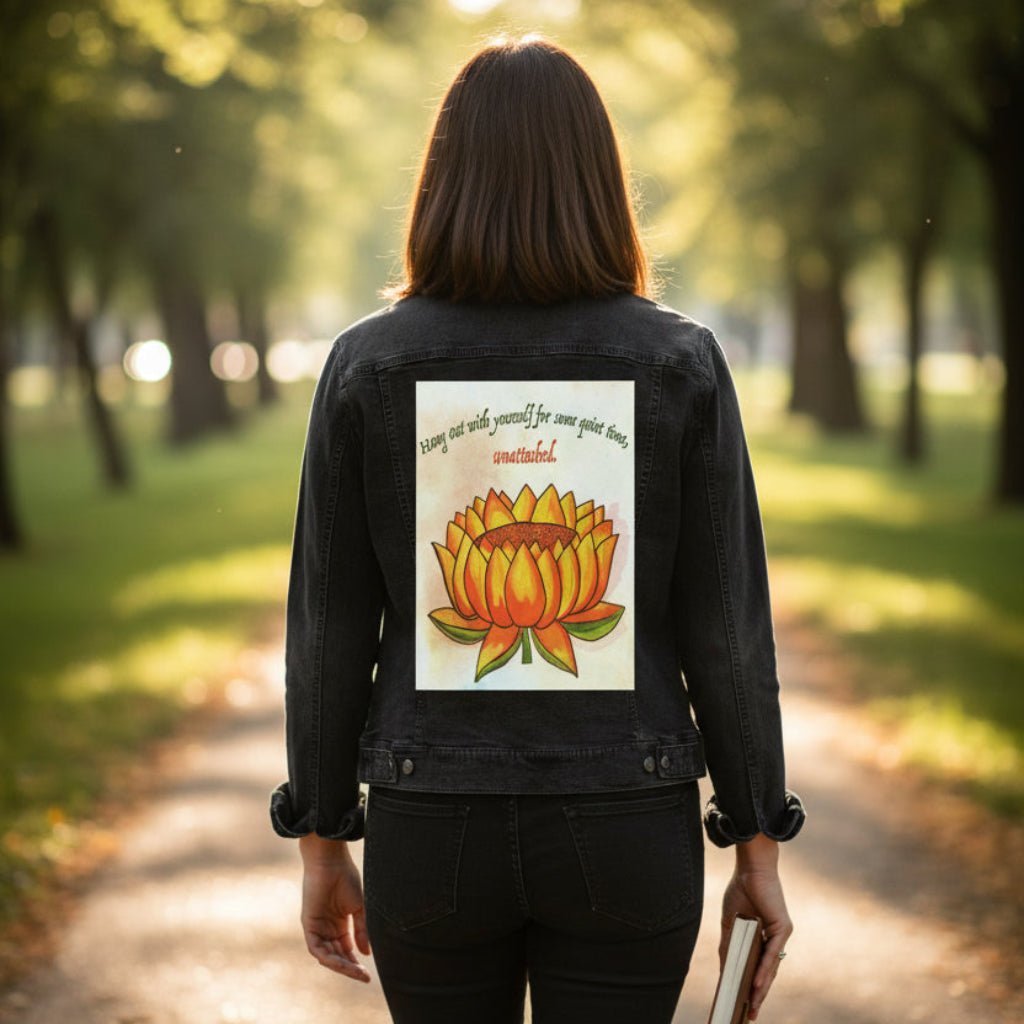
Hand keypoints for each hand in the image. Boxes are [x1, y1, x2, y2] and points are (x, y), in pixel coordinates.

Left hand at [299, 835, 371, 982]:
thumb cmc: (346, 878)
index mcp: (341, 923)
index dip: (357, 962)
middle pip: (338, 956)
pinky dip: (328, 957)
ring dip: (341, 965)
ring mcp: (318, 927)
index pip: (347, 949)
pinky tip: (342, 962)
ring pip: (327, 955)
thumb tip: (366, 953)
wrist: (331, 861)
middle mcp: (328, 928)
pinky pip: (316, 948)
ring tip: (356, 971)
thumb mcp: (359, 908)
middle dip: (350, 968)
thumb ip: (362, 930)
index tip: (369, 974)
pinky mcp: (309, 925)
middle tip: (364, 976)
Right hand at [719, 834, 791, 1020]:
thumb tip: (723, 970)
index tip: (742, 1006)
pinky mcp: (783, 928)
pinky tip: (757, 985)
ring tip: (751, 1007)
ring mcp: (780, 935)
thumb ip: (727, 946)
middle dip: (756, 996)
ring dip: (760, 989)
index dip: (750, 987)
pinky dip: (764, 970)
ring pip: (770, 968)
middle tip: (749, 1016)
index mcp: (762, 937)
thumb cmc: (740, 890)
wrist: (750, 868)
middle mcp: (774, 939)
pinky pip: (772, 954)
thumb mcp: (730, 923)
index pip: (756, 967)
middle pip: (765, 973)